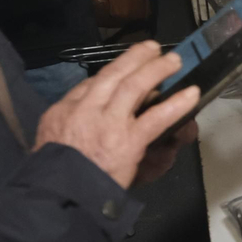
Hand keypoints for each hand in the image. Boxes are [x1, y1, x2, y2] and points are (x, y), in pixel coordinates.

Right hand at [33, 41, 199, 188]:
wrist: (59, 193)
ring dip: (157, 70)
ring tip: (174, 61)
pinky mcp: (129, 141)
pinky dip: (177, 104)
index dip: (115, 70)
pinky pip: (157, 118)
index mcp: (65, 108)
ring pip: (135, 86)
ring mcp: (109, 123)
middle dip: (136, 58)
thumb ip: (70, 116)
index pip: (92, 82)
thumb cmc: (55, 171)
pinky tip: (192, 95)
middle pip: (114, 75)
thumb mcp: (50, 136)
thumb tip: (88, 100)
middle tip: (153, 48)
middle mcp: (87, 109)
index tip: (129, 64)